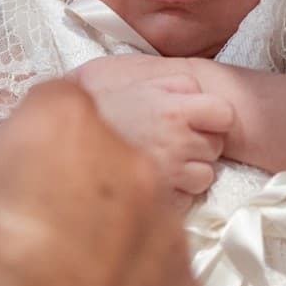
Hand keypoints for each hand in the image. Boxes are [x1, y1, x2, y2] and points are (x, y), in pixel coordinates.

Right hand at [0, 80, 201, 285]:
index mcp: (63, 130)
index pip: (56, 104)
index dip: (28, 139)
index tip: (8, 176)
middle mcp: (132, 169)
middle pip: (103, 158)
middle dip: (70, 186)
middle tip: (25, 241)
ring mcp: (168, 238)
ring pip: (134, 219)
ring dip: (104, 241)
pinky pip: (155, 283)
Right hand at [73, 55, 233, 206]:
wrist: (61, 143)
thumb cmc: (97, 109)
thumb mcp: (133, 81)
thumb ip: (172, 82)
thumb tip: (195, 89)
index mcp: (175, 111)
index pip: (224, 115)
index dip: (213, 116)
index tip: (198, 118)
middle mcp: (178, 144)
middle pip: (215, 147)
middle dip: (199, 144)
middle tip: (171, 140)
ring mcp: (171, 176)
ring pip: (204, 177)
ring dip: (188, 172)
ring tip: (159, 162)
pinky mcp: (160, 204)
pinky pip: (183, 201)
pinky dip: (172, 195)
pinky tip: (150, 182)